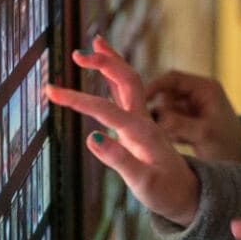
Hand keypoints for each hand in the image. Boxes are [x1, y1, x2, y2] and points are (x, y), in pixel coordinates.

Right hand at [45, 37, 200, 225]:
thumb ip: (120, 160)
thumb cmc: (167, 193)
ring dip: (111, 62)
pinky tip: (106, 71)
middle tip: (77, 53)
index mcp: (142, 133)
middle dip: (103, 63)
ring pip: (128, 82)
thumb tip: (92, 138)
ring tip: (95, 44)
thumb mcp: (144, 183)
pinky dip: (115, 78)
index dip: (79, 99)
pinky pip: (127, 94)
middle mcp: (144, 120)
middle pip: (126, 81)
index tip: (52, 91)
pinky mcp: (141, 125)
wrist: (188, 196)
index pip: (106, 110)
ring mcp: (143, 120)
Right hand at [147, 69, 240, 164]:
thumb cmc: (228, 143)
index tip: (138, 100)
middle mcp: (195, 94)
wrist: (240, 158)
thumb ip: (180, 124)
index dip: (153, 86)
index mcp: (204, 88)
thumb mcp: (205, 133)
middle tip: (151, 126)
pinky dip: (164, 131)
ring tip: (169, 138)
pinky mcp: (184, 122)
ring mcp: (188, 108)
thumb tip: (156, 118)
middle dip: (157, 110)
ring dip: (160, 123)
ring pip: (162, 109)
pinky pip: (165, 122)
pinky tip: (171, 142)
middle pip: (164, 94)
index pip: (173, 78)